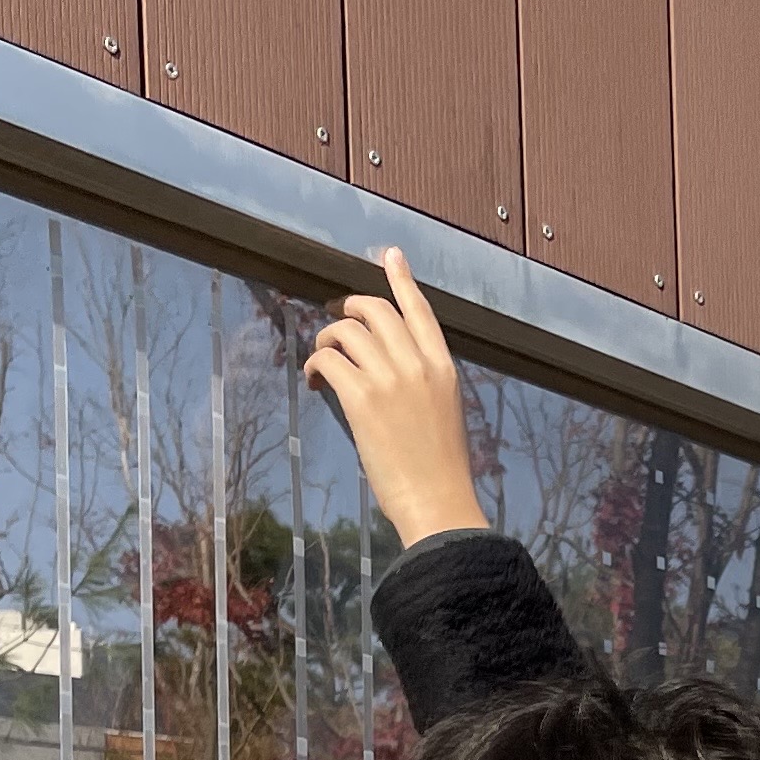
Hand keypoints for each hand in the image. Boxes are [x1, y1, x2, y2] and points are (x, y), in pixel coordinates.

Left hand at [305, 248, 484, 544]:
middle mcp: (417, 364)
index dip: (401, 279)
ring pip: (346, 329)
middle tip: (333, 325)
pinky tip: (315, 384)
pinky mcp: (362, 398)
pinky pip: (327, 360)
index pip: (420, 310)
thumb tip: (389, 367)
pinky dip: (314, 366)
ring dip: (325, 340)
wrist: (438, 504)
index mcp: (443, 367)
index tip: (390, 255)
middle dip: (347, 310)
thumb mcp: (445, 413)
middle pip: (374, 310)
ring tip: (322, 364)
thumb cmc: (440, 470)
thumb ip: (423, 382)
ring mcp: (390, 378)